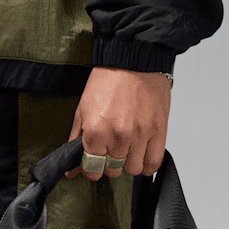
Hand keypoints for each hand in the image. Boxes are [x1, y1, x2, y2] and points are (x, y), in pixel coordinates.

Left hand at [65, 66, 170, 180]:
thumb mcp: (82, 109)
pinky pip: (153, 163)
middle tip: (111, 148)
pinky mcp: (158, 131)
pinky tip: (141, 155)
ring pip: (132, 169)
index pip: (92, 169)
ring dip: (128, 163)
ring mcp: (140, 135)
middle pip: (112, 171)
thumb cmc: (108, 79)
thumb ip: (75, 142)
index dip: (92, 168)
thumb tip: (70, 171)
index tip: (94, 161)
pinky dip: (147, 165)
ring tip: (127, 148)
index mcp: (97, 131)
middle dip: (109, 163)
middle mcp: (118, 136)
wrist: (134, 57)